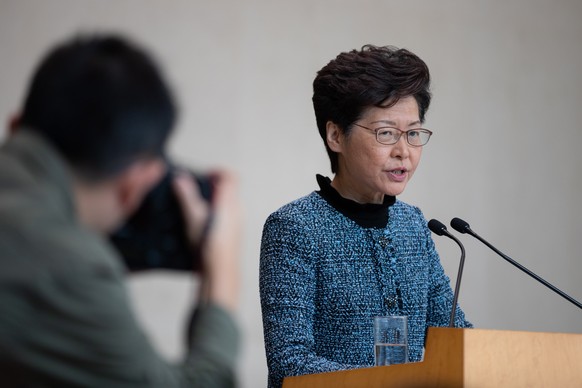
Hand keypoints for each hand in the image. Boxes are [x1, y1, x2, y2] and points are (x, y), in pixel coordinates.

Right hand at [172, 170, 240, 312]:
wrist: (220, 276)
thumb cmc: (208, 247)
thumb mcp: (194, 218)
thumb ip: (187, 197)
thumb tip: (180, 178)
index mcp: (231, 203)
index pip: (230, 176)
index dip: (217, 172)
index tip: (202, 176)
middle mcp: (238, 211)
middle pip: (228, 189)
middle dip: (210, 186)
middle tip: (192, 190)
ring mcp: (237, 224)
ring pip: (226, 204)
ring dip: (211, 201)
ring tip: (192, 208)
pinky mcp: (232, 236)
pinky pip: (225, 217)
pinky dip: (212, 214)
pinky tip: (198, 225)